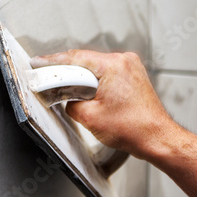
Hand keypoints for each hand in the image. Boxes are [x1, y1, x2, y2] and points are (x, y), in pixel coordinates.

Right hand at [30, 50, 178, 159]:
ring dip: (80, 77)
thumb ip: (70, 103)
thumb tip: (65, 98)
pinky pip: (105, 72)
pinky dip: (93, 80)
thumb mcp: (90, 117)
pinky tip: (85, 91)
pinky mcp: (132, 76)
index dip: (52, 61)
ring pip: (95, 66)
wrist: (157, 138)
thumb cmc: (133, 129)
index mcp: (113, 66)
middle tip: (47, 77)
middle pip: (84, 60)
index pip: (75, 58)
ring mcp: (130, 67)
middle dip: (66, 71)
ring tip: (67, 89)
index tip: (39, 63)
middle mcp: (124, 61)